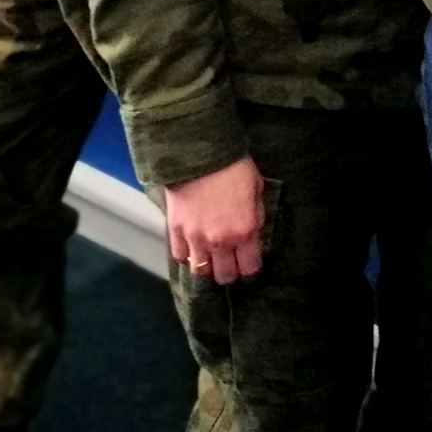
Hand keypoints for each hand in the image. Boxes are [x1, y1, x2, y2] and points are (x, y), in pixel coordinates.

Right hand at [165, 156, 264, 285]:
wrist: (201, 155)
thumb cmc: (235, 168)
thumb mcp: (257, 190)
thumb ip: (255, 216)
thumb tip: (253, 233)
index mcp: (244, 232)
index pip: (249, 268)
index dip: (250, 270)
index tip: (249, 266)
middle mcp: (220, 242)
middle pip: (224, 276)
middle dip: (229, 273)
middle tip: (231, 264)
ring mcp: (195, 239)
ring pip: (200, 271)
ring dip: (208, 267)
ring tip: (211, 258)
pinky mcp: (175, 232)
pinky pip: (180, 256)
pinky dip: (187, 254)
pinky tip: (193, 246)